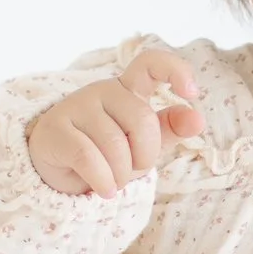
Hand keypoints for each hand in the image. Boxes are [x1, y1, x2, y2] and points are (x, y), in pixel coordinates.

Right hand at [25, 46, 208, 198]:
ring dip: (121, 175)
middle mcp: (102, 90)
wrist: (59, 168)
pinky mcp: (55, 129)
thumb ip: (170, 129)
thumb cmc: (107, 152)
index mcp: (128, 89)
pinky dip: (102, 181)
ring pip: (114, 144)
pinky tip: (104, 191)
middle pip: (141, 120)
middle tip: (133, 169)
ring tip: (113, 181)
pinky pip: (88, 158)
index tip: (192, 93)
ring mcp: (76, 106)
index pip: (150, 63)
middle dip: (145, 155)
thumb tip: (197, 119)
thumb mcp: (142, 143)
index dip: (174, 70)